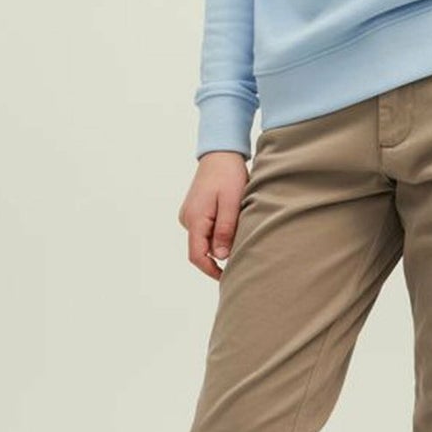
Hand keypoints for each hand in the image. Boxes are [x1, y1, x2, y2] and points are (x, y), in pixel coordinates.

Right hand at [180, 150, 249, 280]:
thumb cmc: (228, 175)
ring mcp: (189, 215)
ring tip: (238, 222)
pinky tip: (231, 217)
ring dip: (221, 239)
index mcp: (195, 219)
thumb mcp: (232, 203)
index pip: (197, 256)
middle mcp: (187, 219)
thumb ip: (225, 230)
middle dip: (221, 251)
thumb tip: (220, 256)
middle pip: (203, 249)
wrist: (220, 153)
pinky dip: (218, 230)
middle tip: (243, 242)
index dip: (211, 271)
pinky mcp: (194, 211)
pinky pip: (205, 229)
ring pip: (205, 239)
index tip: (226, 278)